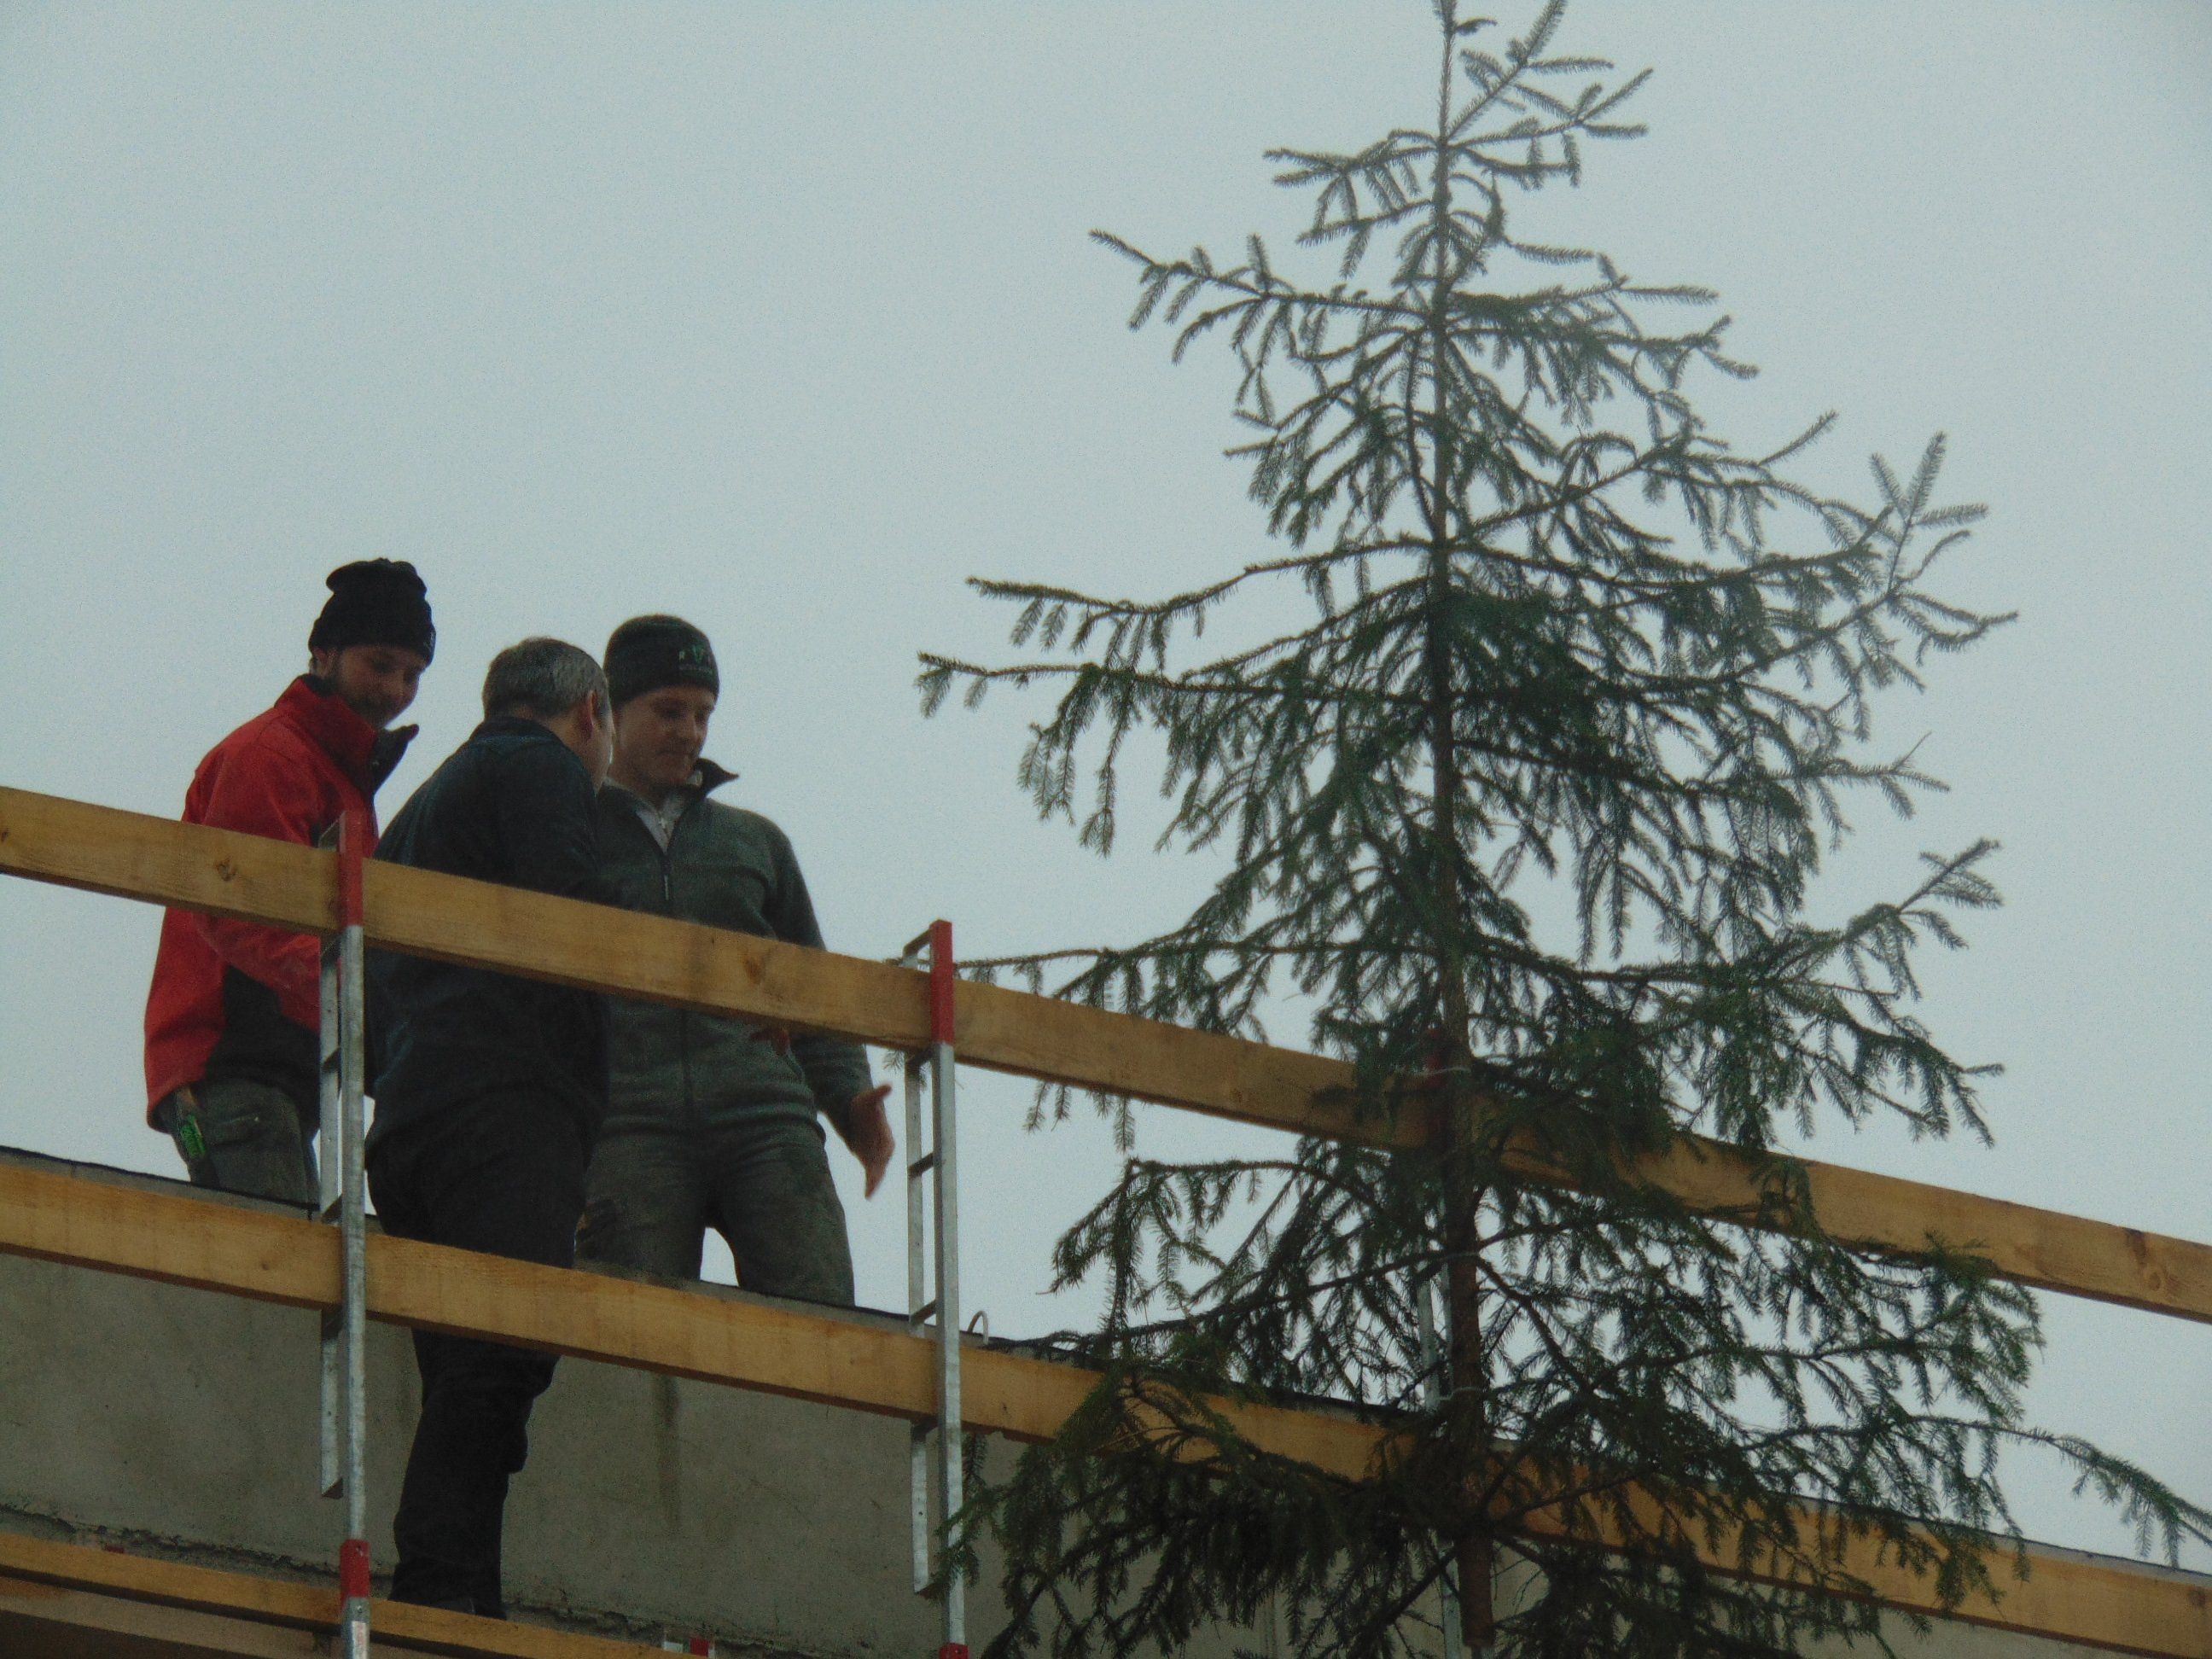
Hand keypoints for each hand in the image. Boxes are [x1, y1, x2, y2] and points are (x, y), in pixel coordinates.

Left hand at [837, 1083, 894, 1198]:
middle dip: (878, 1172)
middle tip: (872, 1180)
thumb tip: (888, 1085)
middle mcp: (884, 1150)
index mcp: (887, 1137)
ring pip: (877, 1173)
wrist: (857, 1115)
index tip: (880, 1160)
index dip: (882, 1153)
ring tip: (869, 1192)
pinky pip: (870, 1176)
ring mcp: (876, 1158)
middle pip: (882, 1163)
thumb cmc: (864, 1107)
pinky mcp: (868, 1163)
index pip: (886, 1147)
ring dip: (873, 1182)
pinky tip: (867, 1196)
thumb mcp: (868, 1100)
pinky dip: (870, 1186)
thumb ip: (878, 1094)